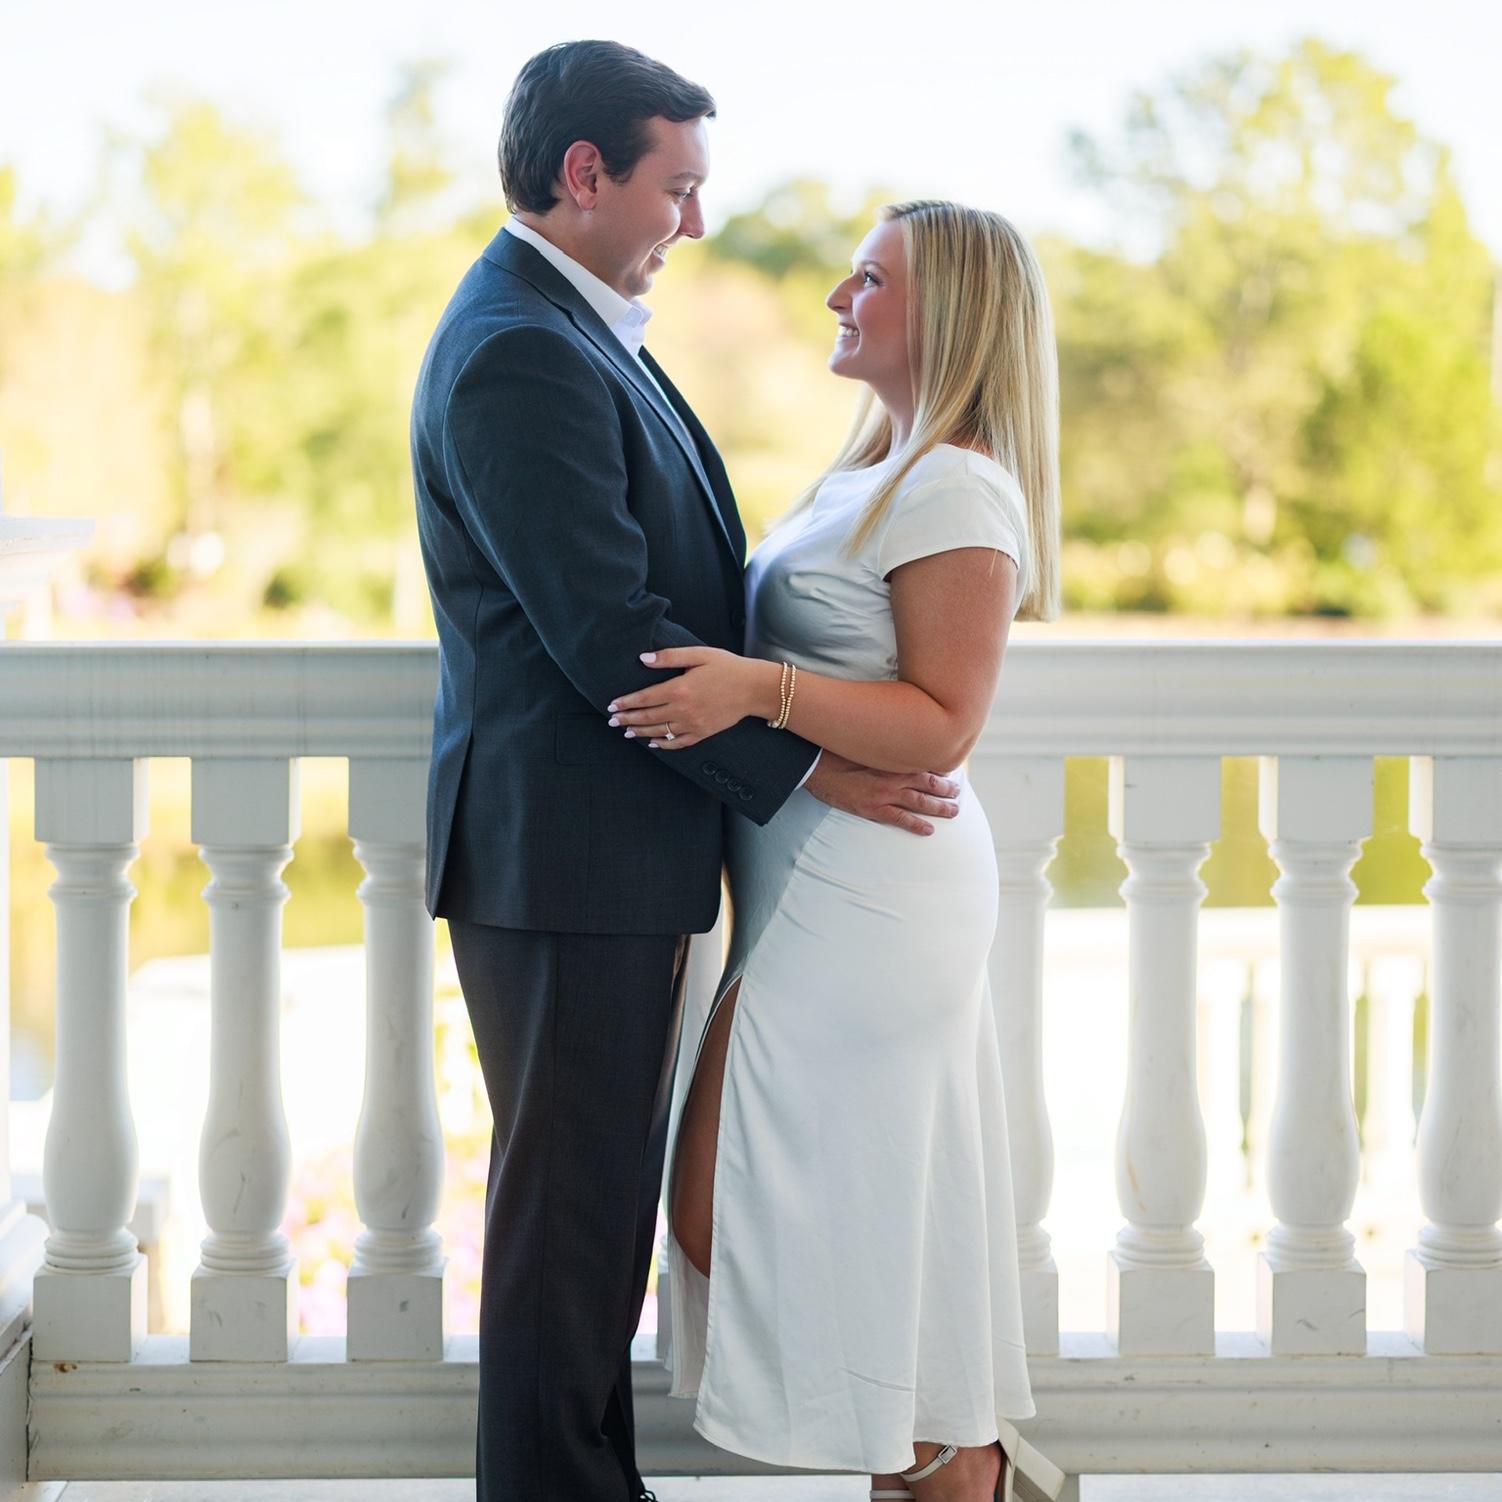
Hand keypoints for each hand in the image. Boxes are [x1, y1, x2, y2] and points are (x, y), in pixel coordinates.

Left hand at [605, 647, 777, 749]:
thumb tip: (643, 659)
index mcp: (680, 688)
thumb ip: (669, 657)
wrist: (754, 688)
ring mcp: (693, 724)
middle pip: (648, 717)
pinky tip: (653, 743)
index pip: (645, 698)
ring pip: (660, 731)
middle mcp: (683, 710)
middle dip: (627, 719)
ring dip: (640, 732)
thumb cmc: (727, 667)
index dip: (626, 703)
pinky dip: (663, 744)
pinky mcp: (703, 733)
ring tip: (626, 731)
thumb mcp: (698, 654)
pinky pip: (678, 742)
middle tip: (612, 721)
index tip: (612, 705)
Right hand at [805, 749, 961, 835]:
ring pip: (920, 802)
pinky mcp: (873, 809)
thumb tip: (890, 743)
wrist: (814, 766)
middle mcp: (892, 776)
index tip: (949, 769)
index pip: (922, 763)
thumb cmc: (835, 751)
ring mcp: (884, 794)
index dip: (938, 767)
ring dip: (939, 807)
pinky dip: (916, 825)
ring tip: (954, 810)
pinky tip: (929, 830)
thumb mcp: (861, 743)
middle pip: (927, 782)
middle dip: (945, 787)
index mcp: (890, 758)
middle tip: (958, 791)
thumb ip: (879, 746)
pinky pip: (901, 819)